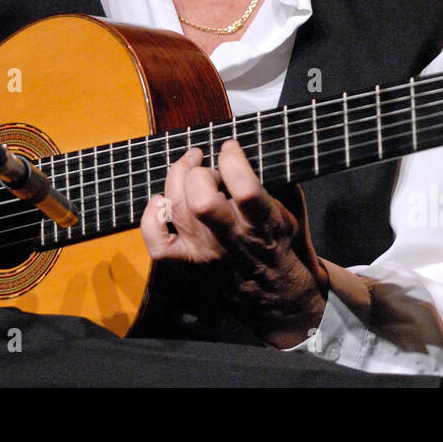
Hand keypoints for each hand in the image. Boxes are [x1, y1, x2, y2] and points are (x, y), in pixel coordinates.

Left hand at [139, 139, 329, 347]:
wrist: (275, 293)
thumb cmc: (281, 244)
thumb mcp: (291, 212)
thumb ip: (274, 182)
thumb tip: (249, 150)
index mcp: (262, 224)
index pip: (244, 189)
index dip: (232, 159)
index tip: (230, 148)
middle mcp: (230, 239)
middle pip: (200, 200)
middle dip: (200, 172)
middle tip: (208, 168)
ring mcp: (204, 252)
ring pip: (176, 209)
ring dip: (178, 179)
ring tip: (190, 170)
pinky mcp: (187, 263)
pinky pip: (157, 242)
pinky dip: (151, 216)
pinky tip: (162, 202)